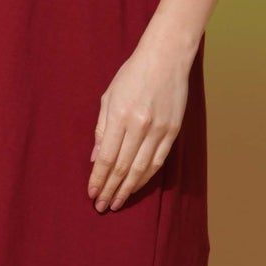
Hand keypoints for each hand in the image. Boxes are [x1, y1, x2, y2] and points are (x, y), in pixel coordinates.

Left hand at [88, 37, 191, 211]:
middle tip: (101, 207)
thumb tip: (95, 159)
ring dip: (128, 189)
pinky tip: (136, 187)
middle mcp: (140, 126)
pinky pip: (158, 162)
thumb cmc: (132, 74)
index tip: (91, 194)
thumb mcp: (109, 97)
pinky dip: (146, 178)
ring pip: (142, 169)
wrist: (166, 58)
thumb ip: (101, 129)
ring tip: (117, 202)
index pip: (107, 157)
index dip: (98, 179)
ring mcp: (159, 130)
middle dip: (110, 189)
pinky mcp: (173, 131)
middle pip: (123, 168)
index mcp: (121, 116)